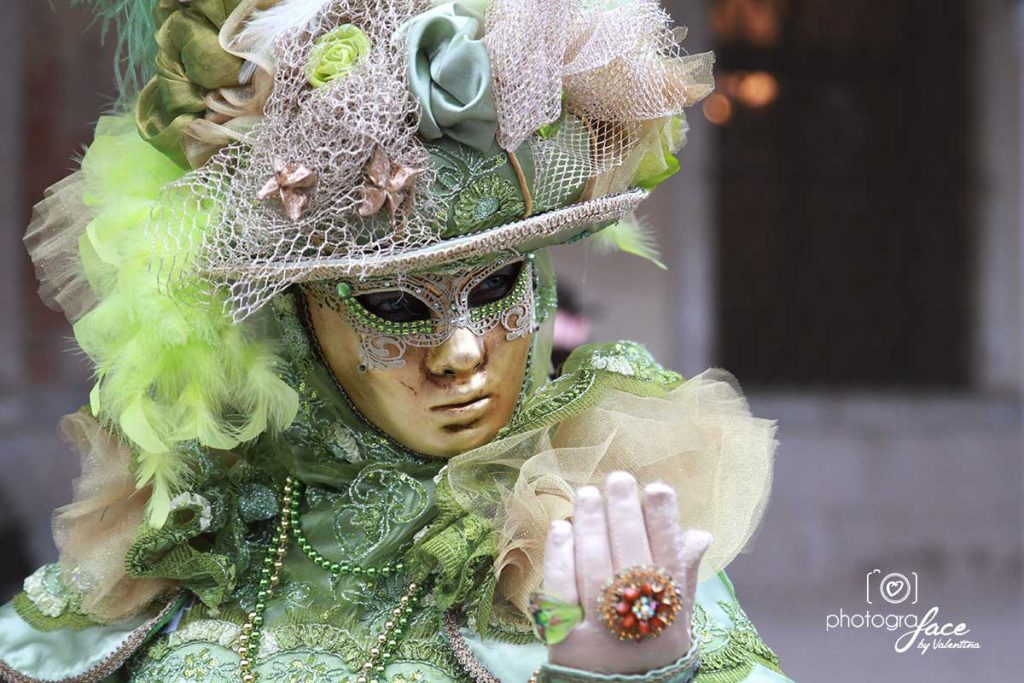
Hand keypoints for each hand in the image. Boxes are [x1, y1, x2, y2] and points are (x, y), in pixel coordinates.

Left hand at [541, 472, 711, 674]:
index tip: (657, 487)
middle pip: (631, 557)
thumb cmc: (649, 651)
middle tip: (618, 479)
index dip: (663, 521)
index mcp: (670, 614)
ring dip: (591, 525)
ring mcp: (601, 632)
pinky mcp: (565, 641)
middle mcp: (639, 622)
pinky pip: (562, 591)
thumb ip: (684, 576)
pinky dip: (561, 556)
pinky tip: (562, 528)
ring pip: (596, 567)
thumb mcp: (677, 621)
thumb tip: (699, 532)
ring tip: (587, 493)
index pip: (669, 558)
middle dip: (624, 513)